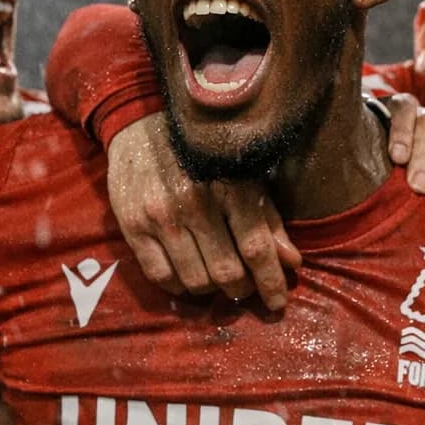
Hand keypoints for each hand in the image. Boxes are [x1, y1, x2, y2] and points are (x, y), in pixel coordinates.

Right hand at [107, 113, 300, 308]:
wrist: (140, 123)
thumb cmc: (202, 150)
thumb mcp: (243, 173)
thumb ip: (267, 217)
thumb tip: (291, 261)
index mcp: (230, 185)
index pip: (256, 247)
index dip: (271, 281)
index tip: (278, 302)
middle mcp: (195, 202)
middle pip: (227, 272)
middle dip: (242, 289)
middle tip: (244, 287)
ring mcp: (161, 216)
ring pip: (195, 279)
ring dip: (212, 290)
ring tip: (216, 280)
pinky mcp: (133, 225)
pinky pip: (160, 276)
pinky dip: (179, 287)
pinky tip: (188, 278)